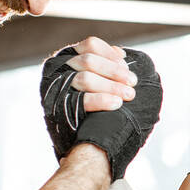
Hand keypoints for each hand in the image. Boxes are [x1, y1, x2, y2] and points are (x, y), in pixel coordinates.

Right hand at [40, 37, 138, 160]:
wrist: (83, 144)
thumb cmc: (94, 108)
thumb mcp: (97, 81)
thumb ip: (104, 67)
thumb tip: (120, 53)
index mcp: (67, 57)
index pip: (90, 46)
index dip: (110, 54)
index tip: (126, 64)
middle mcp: (58, 70)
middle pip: (89, 61)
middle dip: (115, 72)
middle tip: (133, 83)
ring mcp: (56, 89)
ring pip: (85, 79)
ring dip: (112, 86)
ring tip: (129, 95)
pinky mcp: (58, 108)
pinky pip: (82, 100)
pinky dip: (102, 100)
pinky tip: (117, 104)